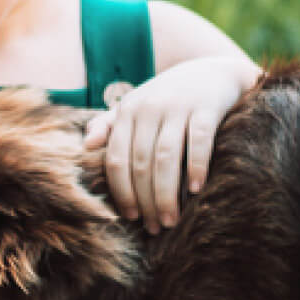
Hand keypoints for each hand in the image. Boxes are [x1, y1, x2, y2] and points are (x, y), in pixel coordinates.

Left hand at [85, 57, 252, 231]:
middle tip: (155, 227)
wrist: (214, 72)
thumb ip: (109, 125)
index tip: (131, 217)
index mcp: (127, 112)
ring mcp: (178, 106)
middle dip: (146, 201)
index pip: (116, 160)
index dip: (121, 192)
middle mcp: (149, 108)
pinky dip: (196, 167)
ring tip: (171, 220)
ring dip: (167, 193)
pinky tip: (196, 190)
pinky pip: (199, 141)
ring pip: (166, 158)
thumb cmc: (168, 98)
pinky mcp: (207, 107)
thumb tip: (86, 145)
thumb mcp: (136, 107)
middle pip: (140, 164)